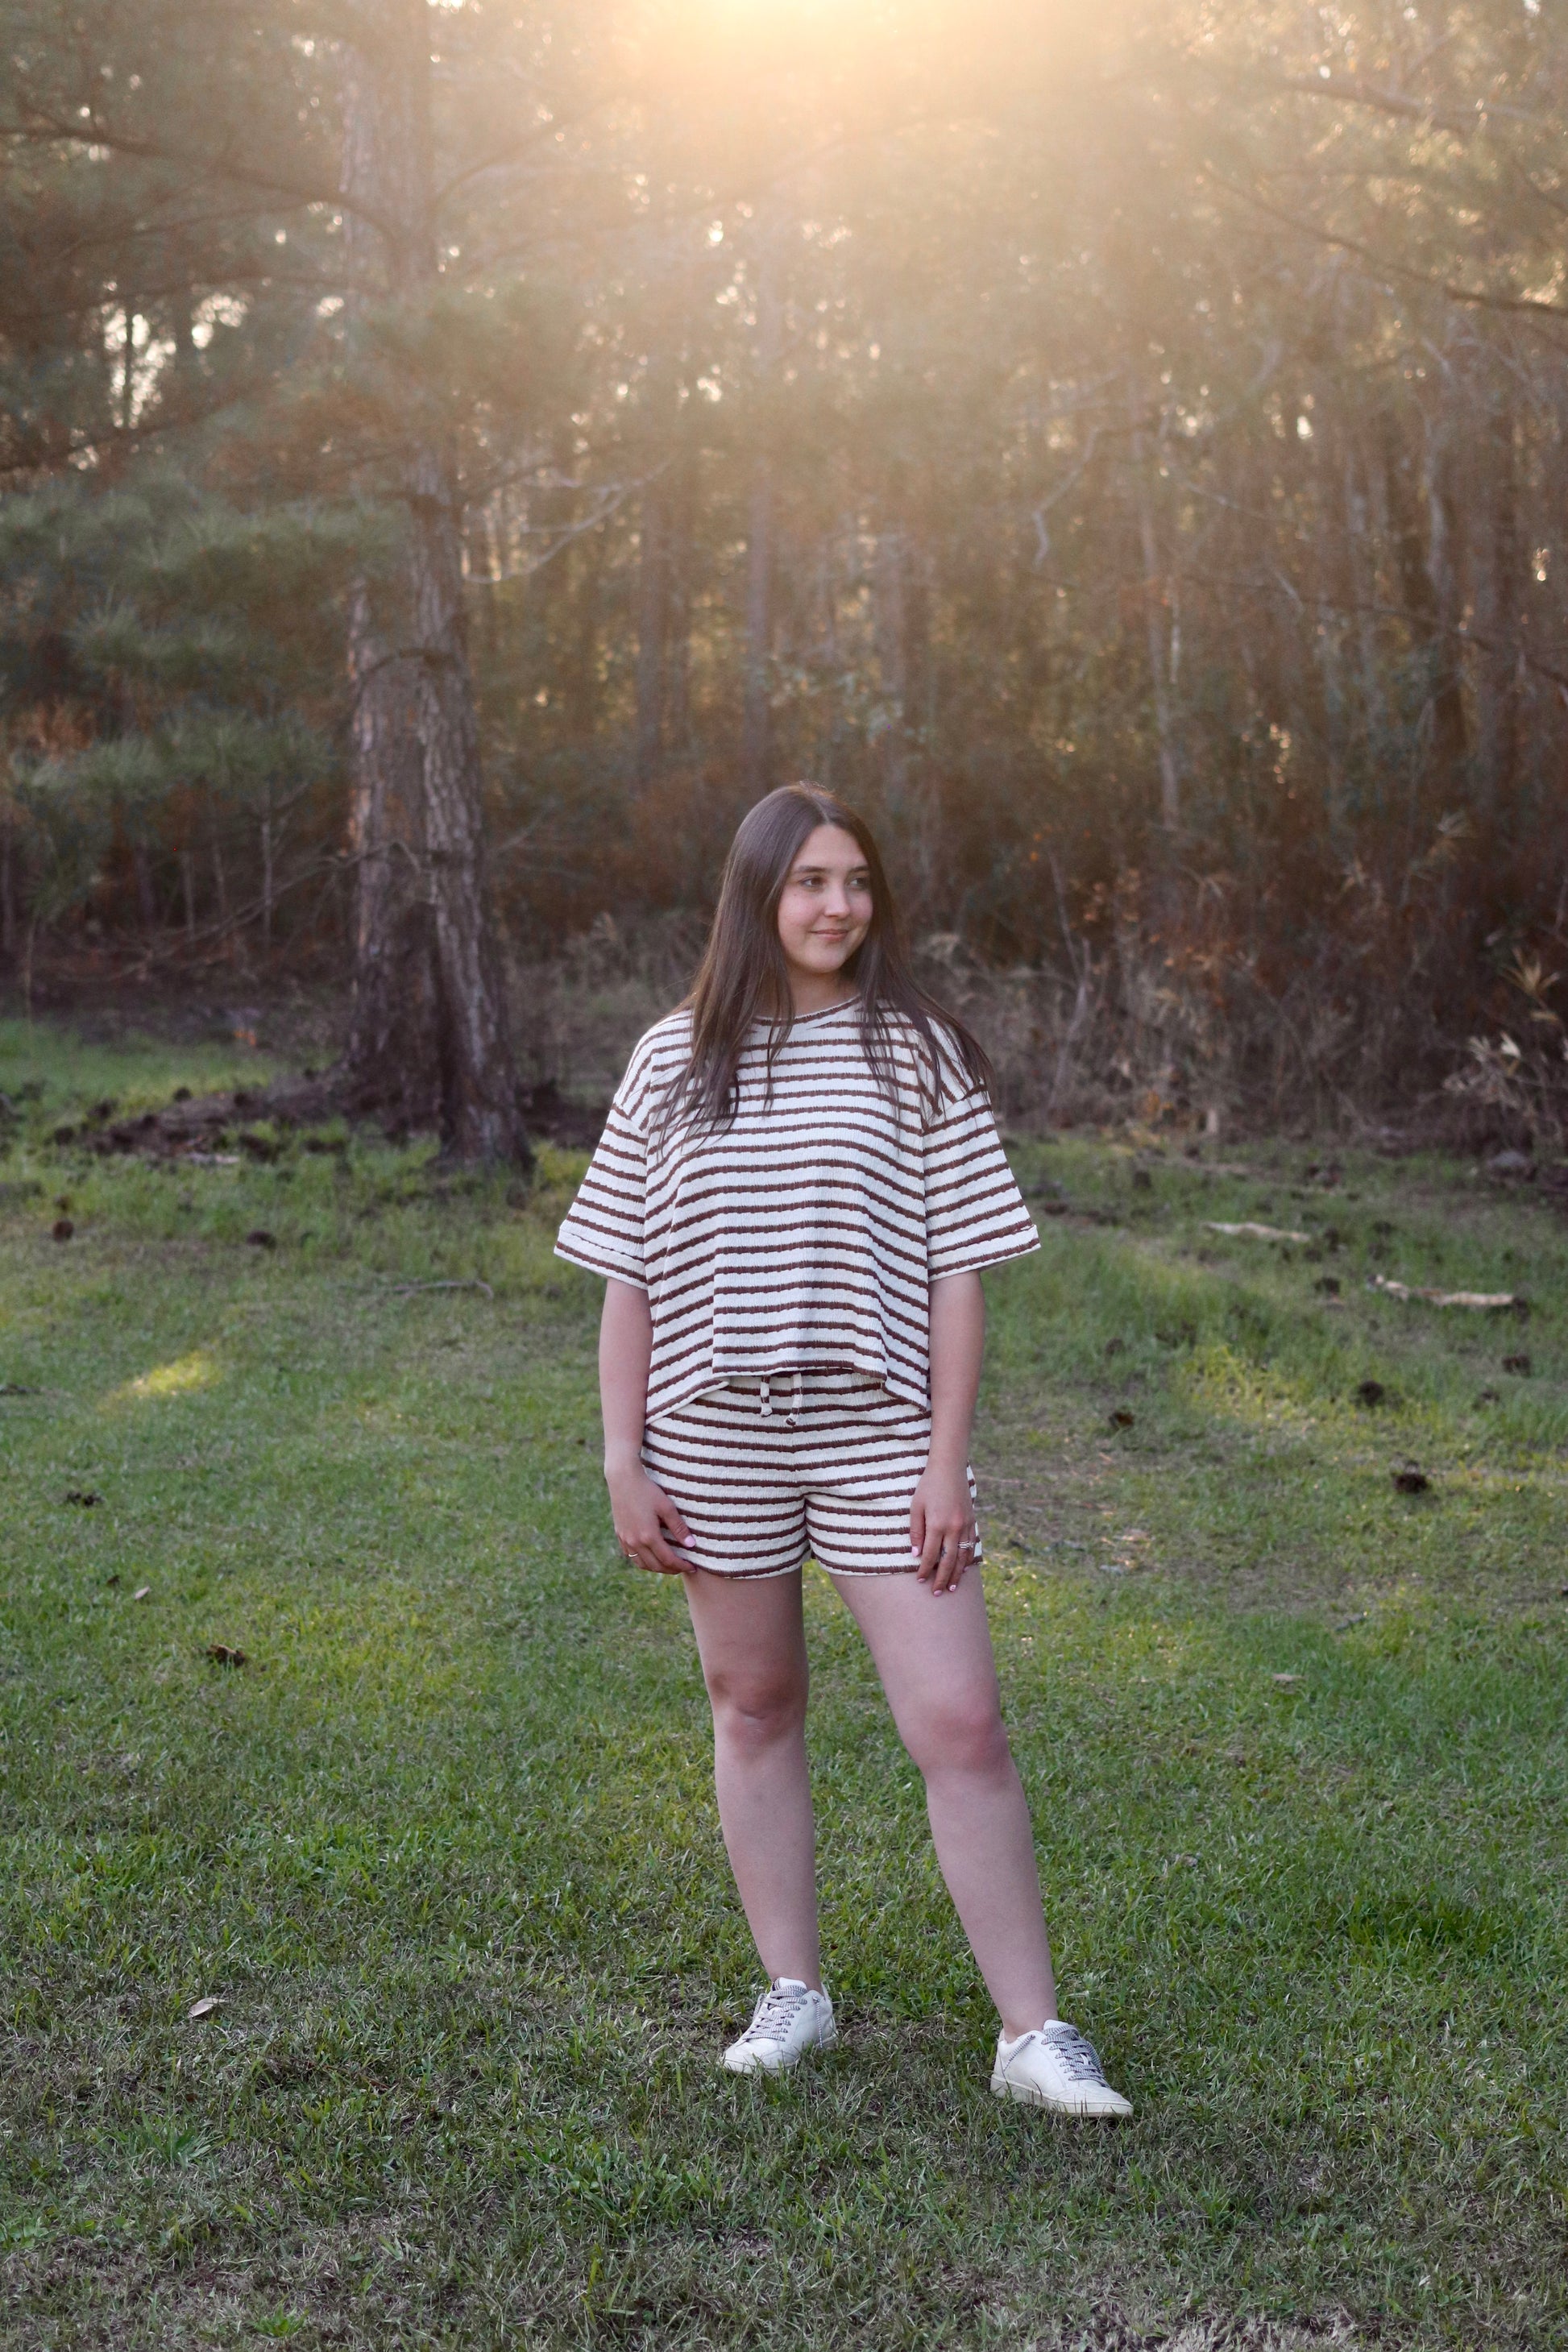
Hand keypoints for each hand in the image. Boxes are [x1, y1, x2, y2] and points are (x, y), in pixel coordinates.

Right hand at [606, 1460, 691, 1574]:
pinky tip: (651, 1556)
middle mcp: (635, 1542)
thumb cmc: (647, 1490)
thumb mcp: (667, 1507)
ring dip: (657, 1568)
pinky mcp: (620, 1535)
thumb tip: (691, 1545)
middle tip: (683, 1567)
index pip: (668, 1560)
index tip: (692, 1567)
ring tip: (669, 1564)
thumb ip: (679, 1528)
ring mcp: (625, 1540)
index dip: (682, 1566)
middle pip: (655, 1566)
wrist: (623, 1480)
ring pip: (642, 1564)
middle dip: (671, 1570)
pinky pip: (631, 1556)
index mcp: (648, 1536)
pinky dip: (643, 1561)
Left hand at [909, 1460, 976, 1592]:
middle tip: (936, 1593)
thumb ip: (916, 1532)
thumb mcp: (916, 1507)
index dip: (924, 1569)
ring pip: (963, 1556)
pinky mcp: (972, 1522)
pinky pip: (971, 1546)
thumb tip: (915, 1555)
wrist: (949, 1469)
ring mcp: (966, 1525)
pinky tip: (964, 1569)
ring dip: (957, 1574)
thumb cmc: (928, 1486)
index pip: (929, 1555)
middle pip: (948, 1561)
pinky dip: (968, 1560)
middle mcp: (953, 1527)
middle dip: (942, 1579)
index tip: (920, 1580)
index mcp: (937, 1524)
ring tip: (952, 1588)